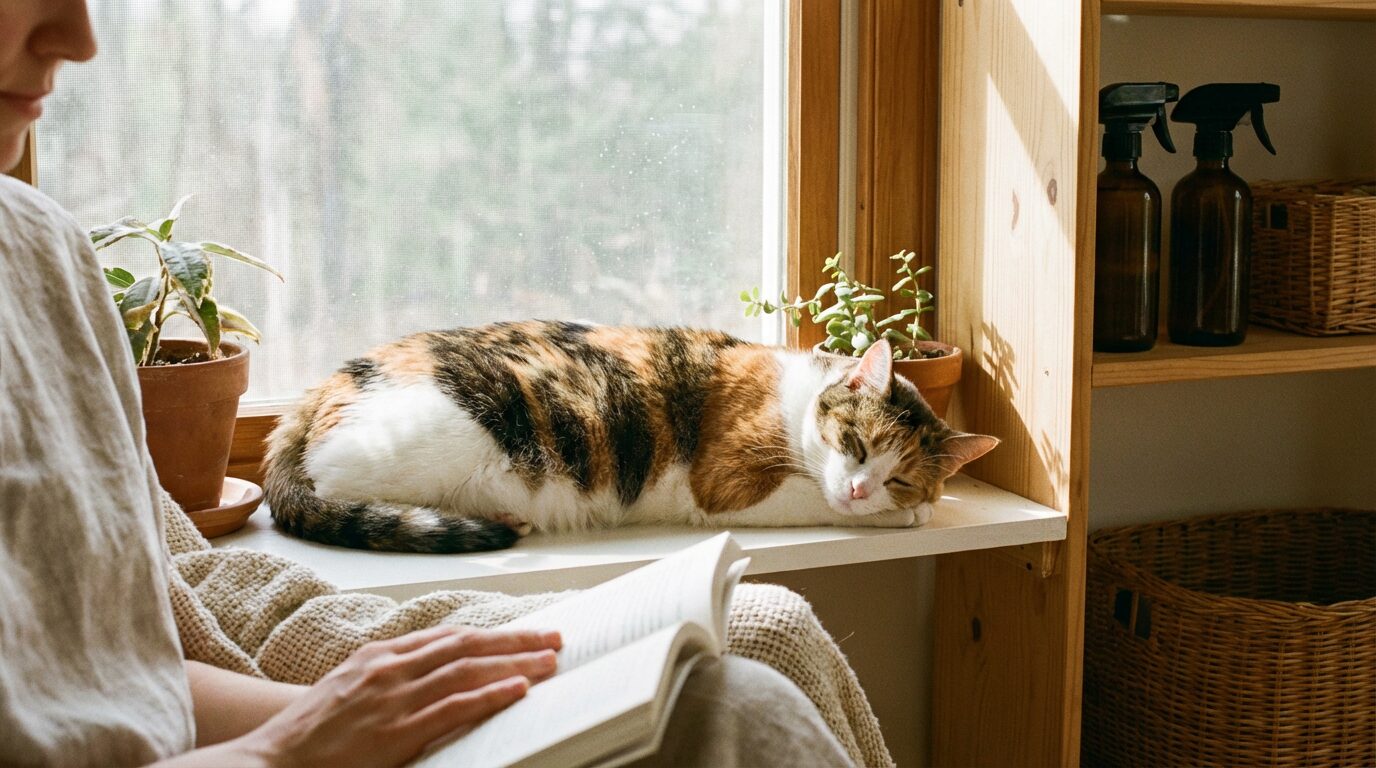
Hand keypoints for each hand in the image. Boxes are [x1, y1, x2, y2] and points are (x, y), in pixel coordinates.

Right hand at [237, 624, 560, 767]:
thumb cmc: (312, 733)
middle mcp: (389, 669)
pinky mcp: (395, 732)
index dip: (491, 633)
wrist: (273, 760)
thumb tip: (437, 675)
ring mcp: (392, 699)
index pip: (449, 635)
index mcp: (380, 657)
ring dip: (514, 663)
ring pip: (466, 670)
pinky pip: (453, 708)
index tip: (526, 633)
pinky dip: (489, 695)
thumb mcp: (352, 690)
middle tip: (555, 638)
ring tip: (550, 662)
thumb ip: (392, 678)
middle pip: (466, 644)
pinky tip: (518, 689)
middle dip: (515, 640)